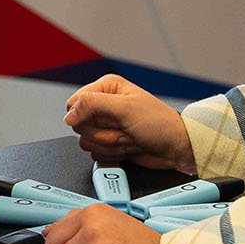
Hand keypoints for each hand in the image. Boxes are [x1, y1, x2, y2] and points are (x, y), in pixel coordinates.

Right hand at [62, 74, 194, 174]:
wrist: (175, 147)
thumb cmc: (159, 124)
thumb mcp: (125, 108)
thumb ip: (92, 105)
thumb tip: (69, 116)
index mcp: (106, 88)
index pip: (74, 103)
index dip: (85, 115)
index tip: (107, 118)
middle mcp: (104, 106)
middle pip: (79, 125)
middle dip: (103, 132)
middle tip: (124, 128)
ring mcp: (107, 126)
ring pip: (87, 141)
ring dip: (111, 144)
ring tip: (130, 137)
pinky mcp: (109, 143)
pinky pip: (96, 154)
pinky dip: (113, 154)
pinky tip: (129, 147)